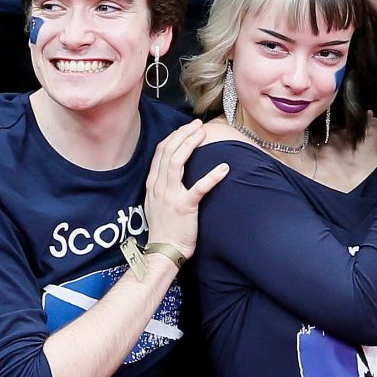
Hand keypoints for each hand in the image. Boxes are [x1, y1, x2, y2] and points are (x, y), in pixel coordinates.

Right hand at [142, 119, 228, 257]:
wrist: (163, 251)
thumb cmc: (164, 228)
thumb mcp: (156, 202)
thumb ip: (162, 184)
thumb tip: (173, 169)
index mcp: (152, 184)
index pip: (160, 151)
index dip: (174, 136)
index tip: (186, 128)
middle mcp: (159, 187)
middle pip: (168, 151)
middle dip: (183, 134)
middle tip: (197, 125)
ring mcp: (170, 196)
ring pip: (177, 161)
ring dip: (190, 144)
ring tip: (203, 134)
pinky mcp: (185, 207)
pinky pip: (199, 187)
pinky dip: (212, 176)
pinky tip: (224, 168)